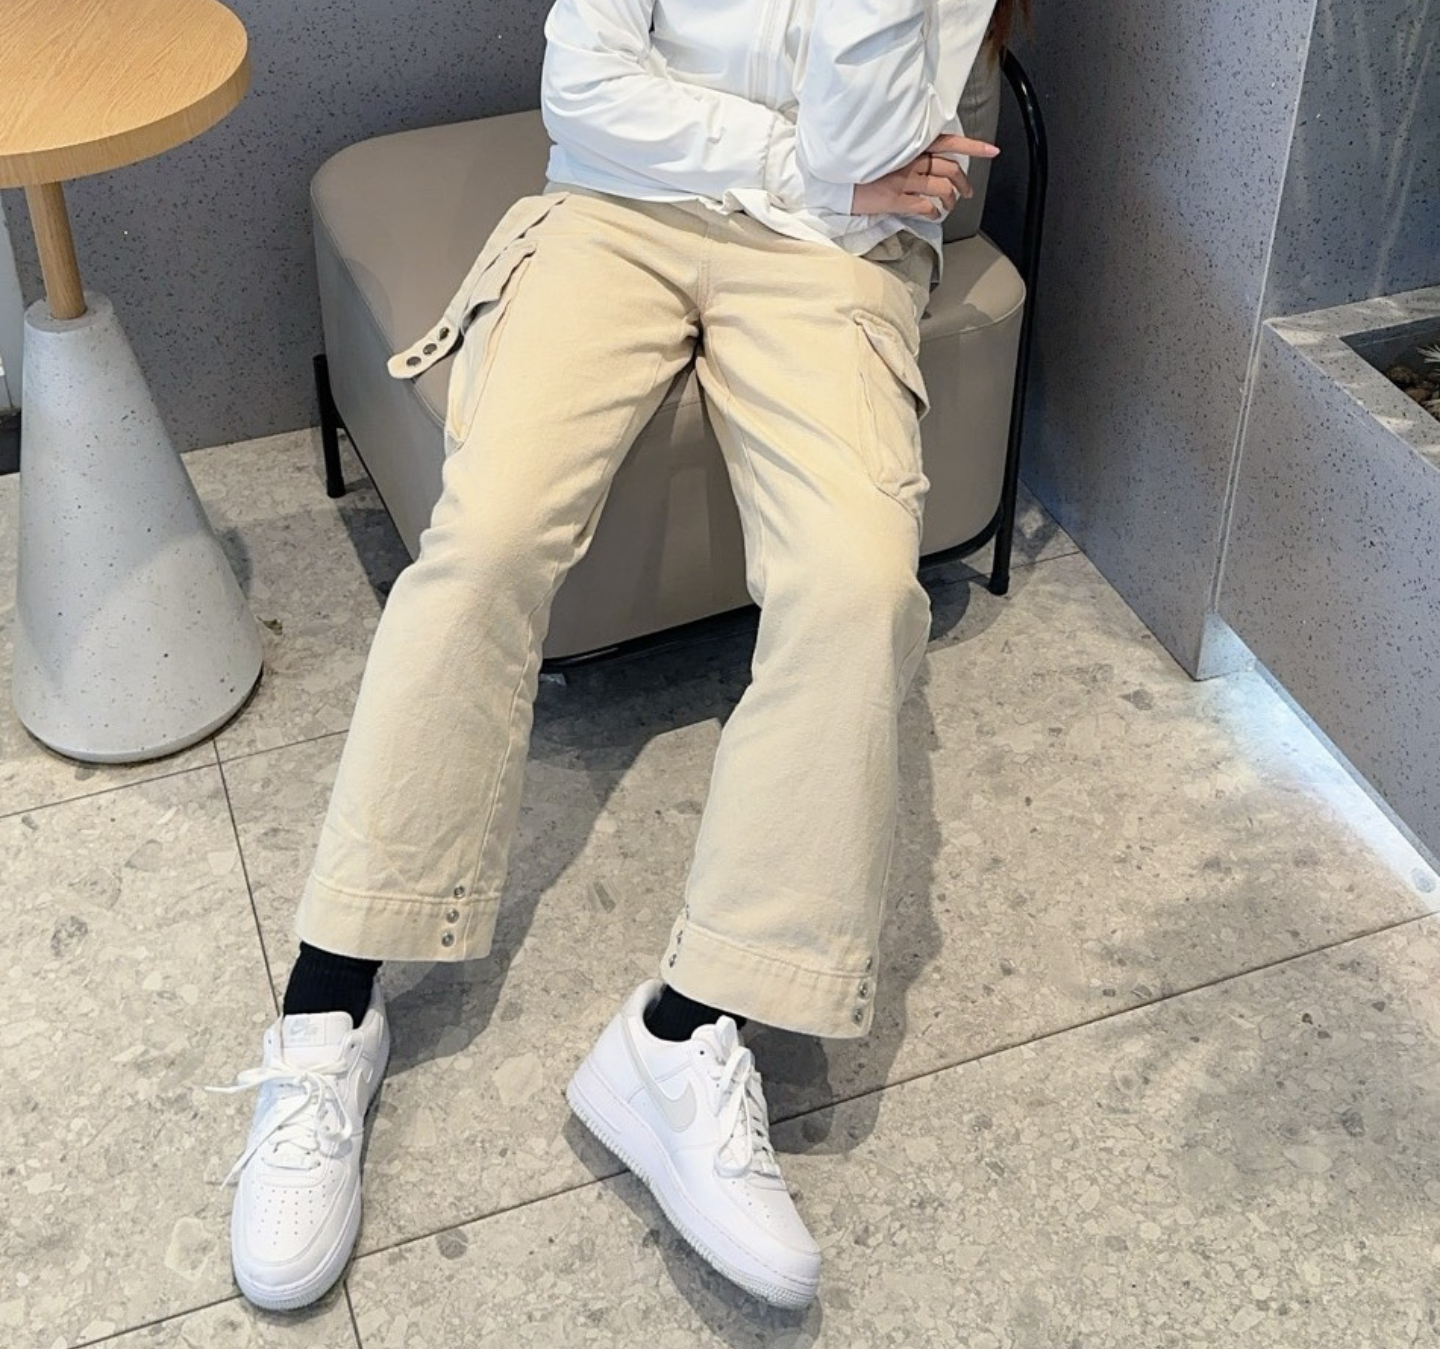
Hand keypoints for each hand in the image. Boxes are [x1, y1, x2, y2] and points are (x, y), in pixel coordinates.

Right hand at [850, 134, 999, 218]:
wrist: (833, 177)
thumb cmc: (856, 164)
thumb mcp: (883, 150)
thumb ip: (904, 152)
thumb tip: (922, 161)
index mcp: (908, 143)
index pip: (948, 141)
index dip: (973, 146)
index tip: (993, 151)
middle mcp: (909, 158)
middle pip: (950, 169)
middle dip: (963, 183)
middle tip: (966, 192)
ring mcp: (903, 179)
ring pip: (942, 189)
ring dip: (950, 200)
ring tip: (949, 206)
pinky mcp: (894, 198)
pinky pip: (925, 206)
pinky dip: (933, 212)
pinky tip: (932, 214)